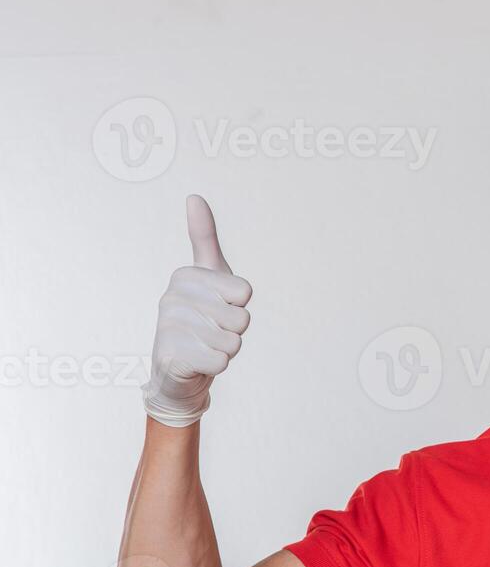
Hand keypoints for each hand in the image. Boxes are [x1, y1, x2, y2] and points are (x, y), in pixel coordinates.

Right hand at [142, 195, 252, 427]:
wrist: (177, 370)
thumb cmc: (201, 318)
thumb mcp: (209, 275)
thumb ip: (204, 238)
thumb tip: (193, 196)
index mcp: (185, 276)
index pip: (244, 293)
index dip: (240, 306)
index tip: (220, 308)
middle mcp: (171, 298)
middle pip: (241, 318)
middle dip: (235, 331)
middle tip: (213, 332)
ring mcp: (167, 328)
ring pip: (233, 342)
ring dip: (226, 350)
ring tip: (204, 346)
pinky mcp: (170, 357)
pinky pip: (220, 362)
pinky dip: (216, 367)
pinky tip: (197, 363)